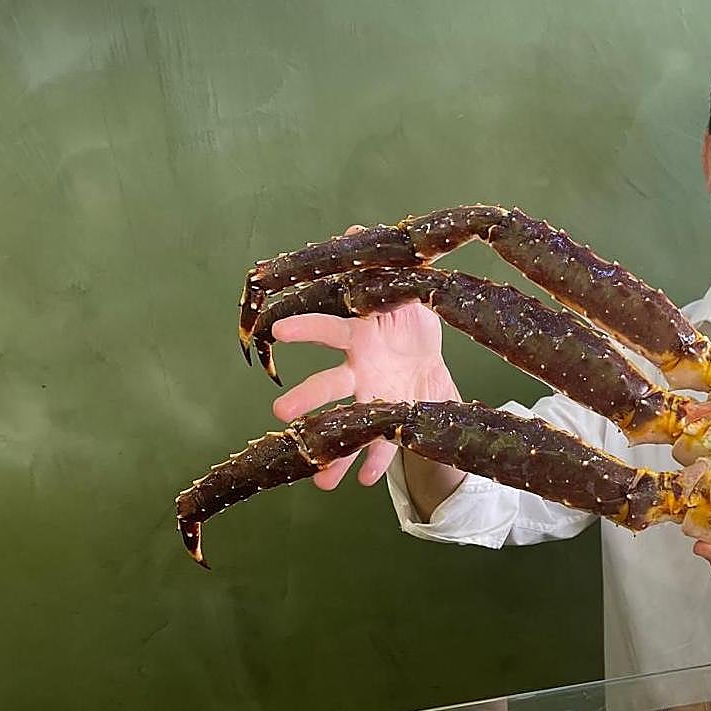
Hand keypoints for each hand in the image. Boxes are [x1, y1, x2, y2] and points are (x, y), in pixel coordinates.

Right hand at [269, 226, 460, 489]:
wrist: (432, 353)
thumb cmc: (411, 315)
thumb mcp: (406, 287)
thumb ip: (381, 267)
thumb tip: (356, 229)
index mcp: (359, 336)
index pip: (328, 329)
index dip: (306, 328)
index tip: (278, 331)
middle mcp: (358, 370)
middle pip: (328, 386)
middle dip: (305, 400)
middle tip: (280, 415)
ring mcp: (372, 397)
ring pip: (348, 423)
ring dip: (333, 450)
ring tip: (321, 478)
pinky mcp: (392, 418)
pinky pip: (383, 443)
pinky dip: (375, 461)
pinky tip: (365, 481)